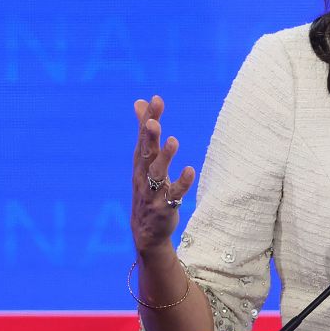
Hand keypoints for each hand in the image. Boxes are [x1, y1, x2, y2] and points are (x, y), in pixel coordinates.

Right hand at [131, 95, 195, 254]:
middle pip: (146, 153)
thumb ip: (145, 131)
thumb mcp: (145, 160)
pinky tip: (190, 170)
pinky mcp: (164, 207)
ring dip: (165, 157)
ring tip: (174, 141)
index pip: (143, 137)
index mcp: (140, 162)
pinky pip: (174, 194)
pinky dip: (182, 183)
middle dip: (149, 136)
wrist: (146, 232)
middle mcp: (143, 175)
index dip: (148, 118)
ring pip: (157, 173)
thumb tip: (139, 102)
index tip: (156, 99)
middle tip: (152, 120)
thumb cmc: (147, 189)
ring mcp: (153, 191)